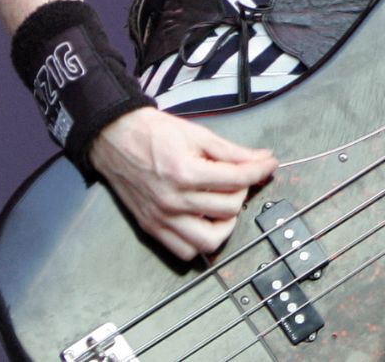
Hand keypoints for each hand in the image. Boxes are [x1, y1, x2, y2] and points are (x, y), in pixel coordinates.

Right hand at [89, 106, 278, 260]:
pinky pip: (183, 251)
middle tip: (238, 181)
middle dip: (242, 193)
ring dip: (224, 225)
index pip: (238, 180)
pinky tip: (204, 221)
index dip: (260, 170)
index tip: (268, 165)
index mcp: (186, 173)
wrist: (116, 138)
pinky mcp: (151, 228)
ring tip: (223, 206)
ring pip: (207, 242)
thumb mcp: (198, 134)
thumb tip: (263, 159)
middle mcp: (173, 201)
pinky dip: (199, 242)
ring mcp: (161, 218)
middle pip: (229, 210)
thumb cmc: (155, 134)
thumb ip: (233, 152)